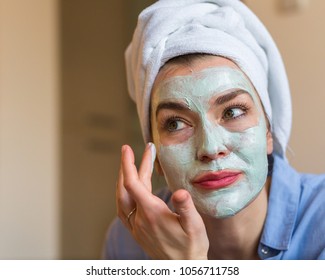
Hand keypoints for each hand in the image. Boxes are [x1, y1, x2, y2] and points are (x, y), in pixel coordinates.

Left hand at [116, 143, 208, 259]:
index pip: (133, 184)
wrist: (182, 268)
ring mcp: (136, 226)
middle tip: (130, 150)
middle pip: (126, 187)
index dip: (128, 164)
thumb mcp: (195, 226)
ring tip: (128, 165)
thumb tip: (181, 192)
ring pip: (121, 198)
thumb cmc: (191, 246)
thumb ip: (186, 208)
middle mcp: (140, 219)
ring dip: (123, 179)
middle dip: (127, 166)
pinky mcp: (136, 231)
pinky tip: (128, 189)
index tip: (127, 149)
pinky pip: (123, 209)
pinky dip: (123, 194)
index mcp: (152, 213)